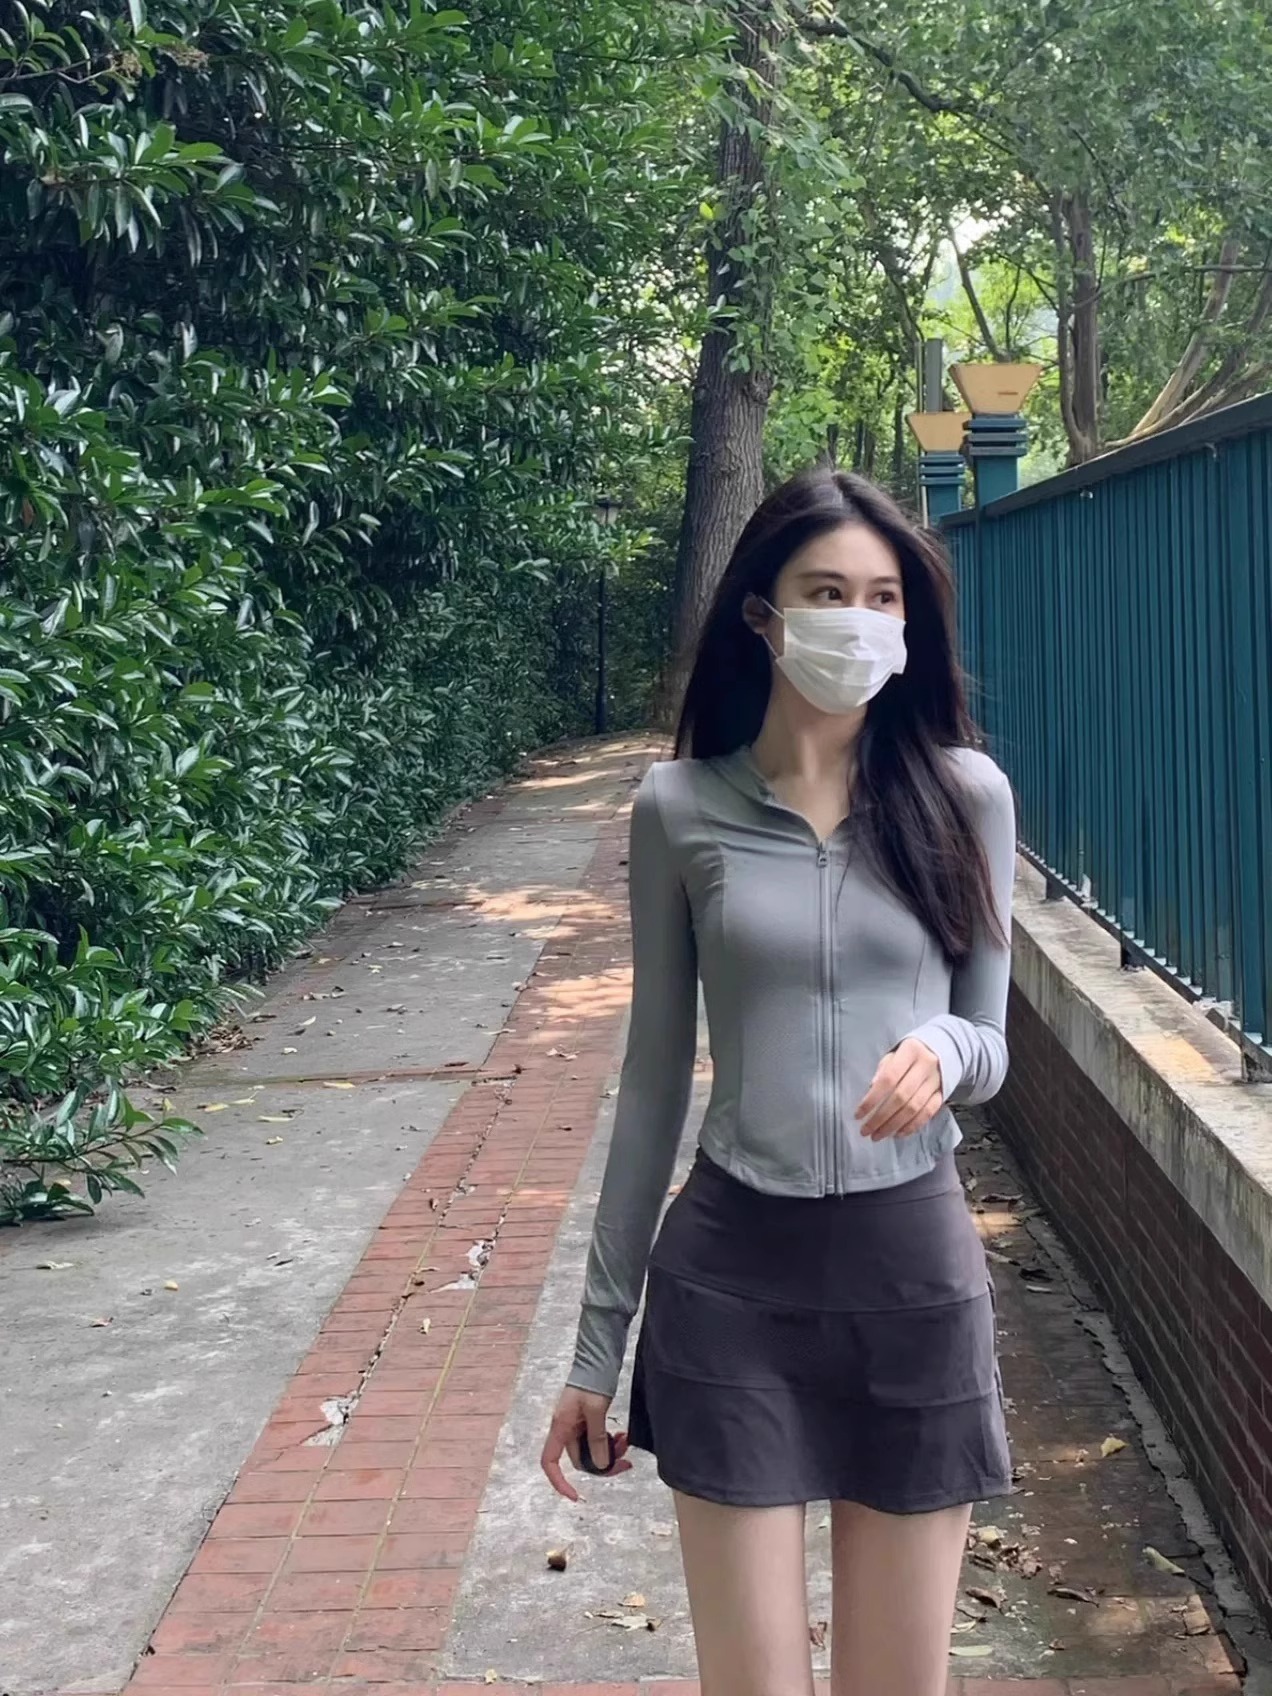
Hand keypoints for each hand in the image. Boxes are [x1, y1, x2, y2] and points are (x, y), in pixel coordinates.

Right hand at [541, 1386, 631, 1501]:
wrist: (598, 1359)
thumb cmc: (592, 1381)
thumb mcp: (595, 1410)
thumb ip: (597, 1439)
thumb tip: (601, 1465)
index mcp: (560, 1427)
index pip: (550, 1462)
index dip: (559, 1482)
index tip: (576, 1495)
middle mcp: (566, 1429)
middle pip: (580, 1459)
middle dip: (603, 1463)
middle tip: (626, 1461)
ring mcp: (577, 1425)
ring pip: (593, 1450)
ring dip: (610, 1451)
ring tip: (626, 1442)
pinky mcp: (588, 1420)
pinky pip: (598, 1439)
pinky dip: (610, 1441)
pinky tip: (623, 1435)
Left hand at [855, 1038, 943, 1140]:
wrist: (942, 1050)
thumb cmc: (909, 1054)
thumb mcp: (894, 1054)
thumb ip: (883, 1070)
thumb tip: (871, 1089)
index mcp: (910, 1052)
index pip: (888, 1079)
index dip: (872, 1099)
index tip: (858, 1114)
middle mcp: (925, 1066)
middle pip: (900, 1097)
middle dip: (880, 1117)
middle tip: (866, 1131)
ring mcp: (936, 1081)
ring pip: (914, 1108)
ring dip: (893, 1125)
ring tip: (878, 1135)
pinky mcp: (943, 1094)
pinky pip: (928, 1113)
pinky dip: (912, 1126)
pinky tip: (898, 1133)